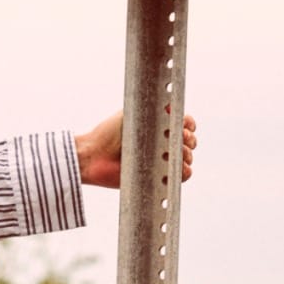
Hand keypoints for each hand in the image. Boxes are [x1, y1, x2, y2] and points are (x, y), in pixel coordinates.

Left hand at [76, 111, 197, 189]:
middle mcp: (161, 143)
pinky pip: (179, 178)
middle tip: (180, 139)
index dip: (189, 124)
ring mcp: (160, 161)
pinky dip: (182, 173)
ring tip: (172, 154)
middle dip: (189, 139)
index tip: (186, 126)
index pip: (184, 124)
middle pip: (189, 141)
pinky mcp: (157, 178)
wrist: (93, 156)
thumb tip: (171, 106)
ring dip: (186, 156)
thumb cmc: (108, 133)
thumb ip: (151, 107)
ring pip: (187, 159)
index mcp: (159, 126)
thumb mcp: (129, 113)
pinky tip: (175, 168)